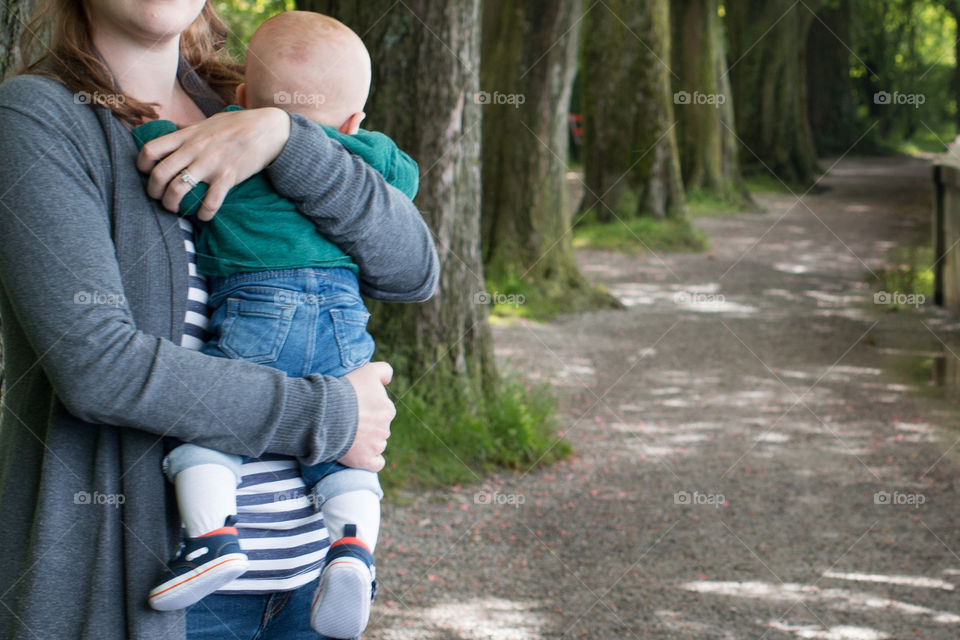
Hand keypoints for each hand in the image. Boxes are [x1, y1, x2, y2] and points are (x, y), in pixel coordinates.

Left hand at [136, 107, 290, 220]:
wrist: (266, 128)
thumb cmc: (237, 124)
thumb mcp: (207, 121)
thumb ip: (188, 128)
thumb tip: (173, 127)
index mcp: (187, 136)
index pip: (151, 149)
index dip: (142, 164)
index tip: (146, 173)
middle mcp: (194, 149)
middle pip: (160, 173)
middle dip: (153, 191)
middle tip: (158, 198)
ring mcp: (210, 164)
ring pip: (178, 189)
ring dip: (172, 204)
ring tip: (175, 209)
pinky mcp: (228, 176)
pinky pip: (210, 201)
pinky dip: (204, 213)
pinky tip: (204, 216)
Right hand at [339, 362, 394, 471]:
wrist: (327, 412)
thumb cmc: (346, 390)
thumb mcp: (368, 371)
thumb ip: (384, 371)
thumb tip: (389, 380)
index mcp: (388, 409)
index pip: (383, 410)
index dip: (369, 408)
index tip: (355, 406)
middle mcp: (385, 428)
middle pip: (379, 427)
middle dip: (368, 425)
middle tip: (348, 420)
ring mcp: (376, 446)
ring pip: (376, 444)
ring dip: (367, 441)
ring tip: (348, 434)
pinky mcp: (365, 460)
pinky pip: (376, 463)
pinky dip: (371, 460)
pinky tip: (363, 454)